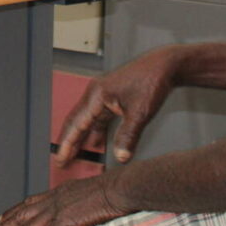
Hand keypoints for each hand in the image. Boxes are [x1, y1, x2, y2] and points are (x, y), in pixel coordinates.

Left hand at [0, 176, 128, 225]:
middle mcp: (54, 199)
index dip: (13, 211)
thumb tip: (75, 215)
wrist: (121, 187)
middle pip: (21, 215)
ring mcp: (58, 210)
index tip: (0, 218)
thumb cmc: (113, 190)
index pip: (30, 202)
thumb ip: (76, 205)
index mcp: (59, 193)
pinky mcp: (66, 220)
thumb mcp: (88, 195)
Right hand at [56, 48, 181, 166]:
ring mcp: (103, 95)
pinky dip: (95, 131)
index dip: (67, 143)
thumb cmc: (152, 80)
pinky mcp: (112, 97)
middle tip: (61, 160)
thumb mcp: (140, 112)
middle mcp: (96, 93)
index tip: (60, 158)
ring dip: (81, 137)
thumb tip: (121, 157)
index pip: (77, 123)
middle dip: (68, 141)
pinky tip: (96, 143)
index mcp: (97, 94)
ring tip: (74, 155)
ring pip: (86, 120)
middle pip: (76, 121)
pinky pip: (98, 117)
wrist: (165, 65)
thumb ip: (128, 136)